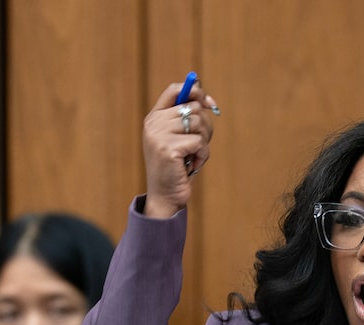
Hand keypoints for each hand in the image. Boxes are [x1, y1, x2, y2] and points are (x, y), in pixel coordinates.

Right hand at [142, 80, 219, 217]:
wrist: (165, 196)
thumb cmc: (177, 167)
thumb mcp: (179, 139)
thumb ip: (188, 119)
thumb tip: (207, 100)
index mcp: (154, 117)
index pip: (174, 90)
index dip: (196, 92)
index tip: (209, 104)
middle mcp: (154, 123)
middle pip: (194, 108)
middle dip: (206, 127)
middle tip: (200, 144)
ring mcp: (159, 135)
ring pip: (199, 123)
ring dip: (205, 143)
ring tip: (194, 156)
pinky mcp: (168, 148)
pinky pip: (200, 142)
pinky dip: (203, 155)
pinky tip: (192, 165)